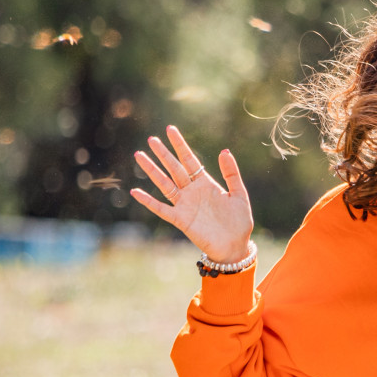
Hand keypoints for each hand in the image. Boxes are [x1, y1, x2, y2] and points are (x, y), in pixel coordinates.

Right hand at [130, 125, 254, 262]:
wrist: (235, 247)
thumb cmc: (239, 222)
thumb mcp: (239, 195)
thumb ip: (231, 174)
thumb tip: (225, 151)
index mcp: (206, 184)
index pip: (190, 160)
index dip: (180, 145)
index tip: (170, 130)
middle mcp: (192, 192)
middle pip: (174, 169)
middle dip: (163, 154)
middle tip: (151, 139)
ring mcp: (185, 205)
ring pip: (165, 184)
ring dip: (153, 171)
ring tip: (140, 156)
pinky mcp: (180, 220)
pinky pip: (162, 209)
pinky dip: (149, 201)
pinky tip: (136, 192)